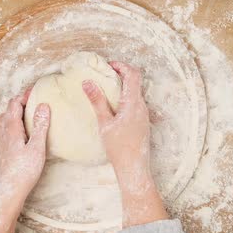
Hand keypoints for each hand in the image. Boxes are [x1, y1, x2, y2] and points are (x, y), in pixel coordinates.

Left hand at [0, 93, 49, 199]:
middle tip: (32, 103)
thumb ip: (39, 125)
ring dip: (9, 115)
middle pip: (6, 111)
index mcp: (11, 128)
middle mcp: (1, 132)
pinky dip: (4, 128)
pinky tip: (10, 134)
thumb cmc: (25, 171)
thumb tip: (42, 105)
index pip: (14, 104)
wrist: (10, 191)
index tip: (36, 91)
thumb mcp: (37, 147)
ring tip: (21, 116)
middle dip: (18, 104)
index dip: (24, 95)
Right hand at [83, 61, 167, 226]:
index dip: (121, 66)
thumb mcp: (104, 123)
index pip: (133, 74)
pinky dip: (124, 97)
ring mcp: (144, 114)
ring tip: (106, 88)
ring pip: (135, 92)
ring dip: (122, 86)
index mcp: (133, 103)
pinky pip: (135, 103)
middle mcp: (142, 106)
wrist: (134, 167)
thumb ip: (97, 101)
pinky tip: (112, 105)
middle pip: (135, 82)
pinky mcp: (142, 122)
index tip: (108, 65)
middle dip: (120, 74)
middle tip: (104, 74)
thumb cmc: (118, 148)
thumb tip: (88, 82)